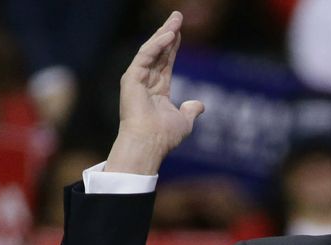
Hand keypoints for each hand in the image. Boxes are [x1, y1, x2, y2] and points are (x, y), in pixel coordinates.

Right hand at [105, 11, 203, 174]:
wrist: (150, 143)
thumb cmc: (164, 136)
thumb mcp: (184, 120)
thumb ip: (190, 110)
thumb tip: (200, 104)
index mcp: (157, 89)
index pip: (166, 61)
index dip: (173, 46)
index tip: (180, 31)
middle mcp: (146, 81)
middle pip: (159, 51)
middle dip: (168, 32)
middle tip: (177, 16)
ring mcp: (137, 78)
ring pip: (151, 50)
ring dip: (164, 33)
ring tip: (176, 20)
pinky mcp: (131, 78)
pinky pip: (145, 56)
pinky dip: (157, 44)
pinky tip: (170, 35)